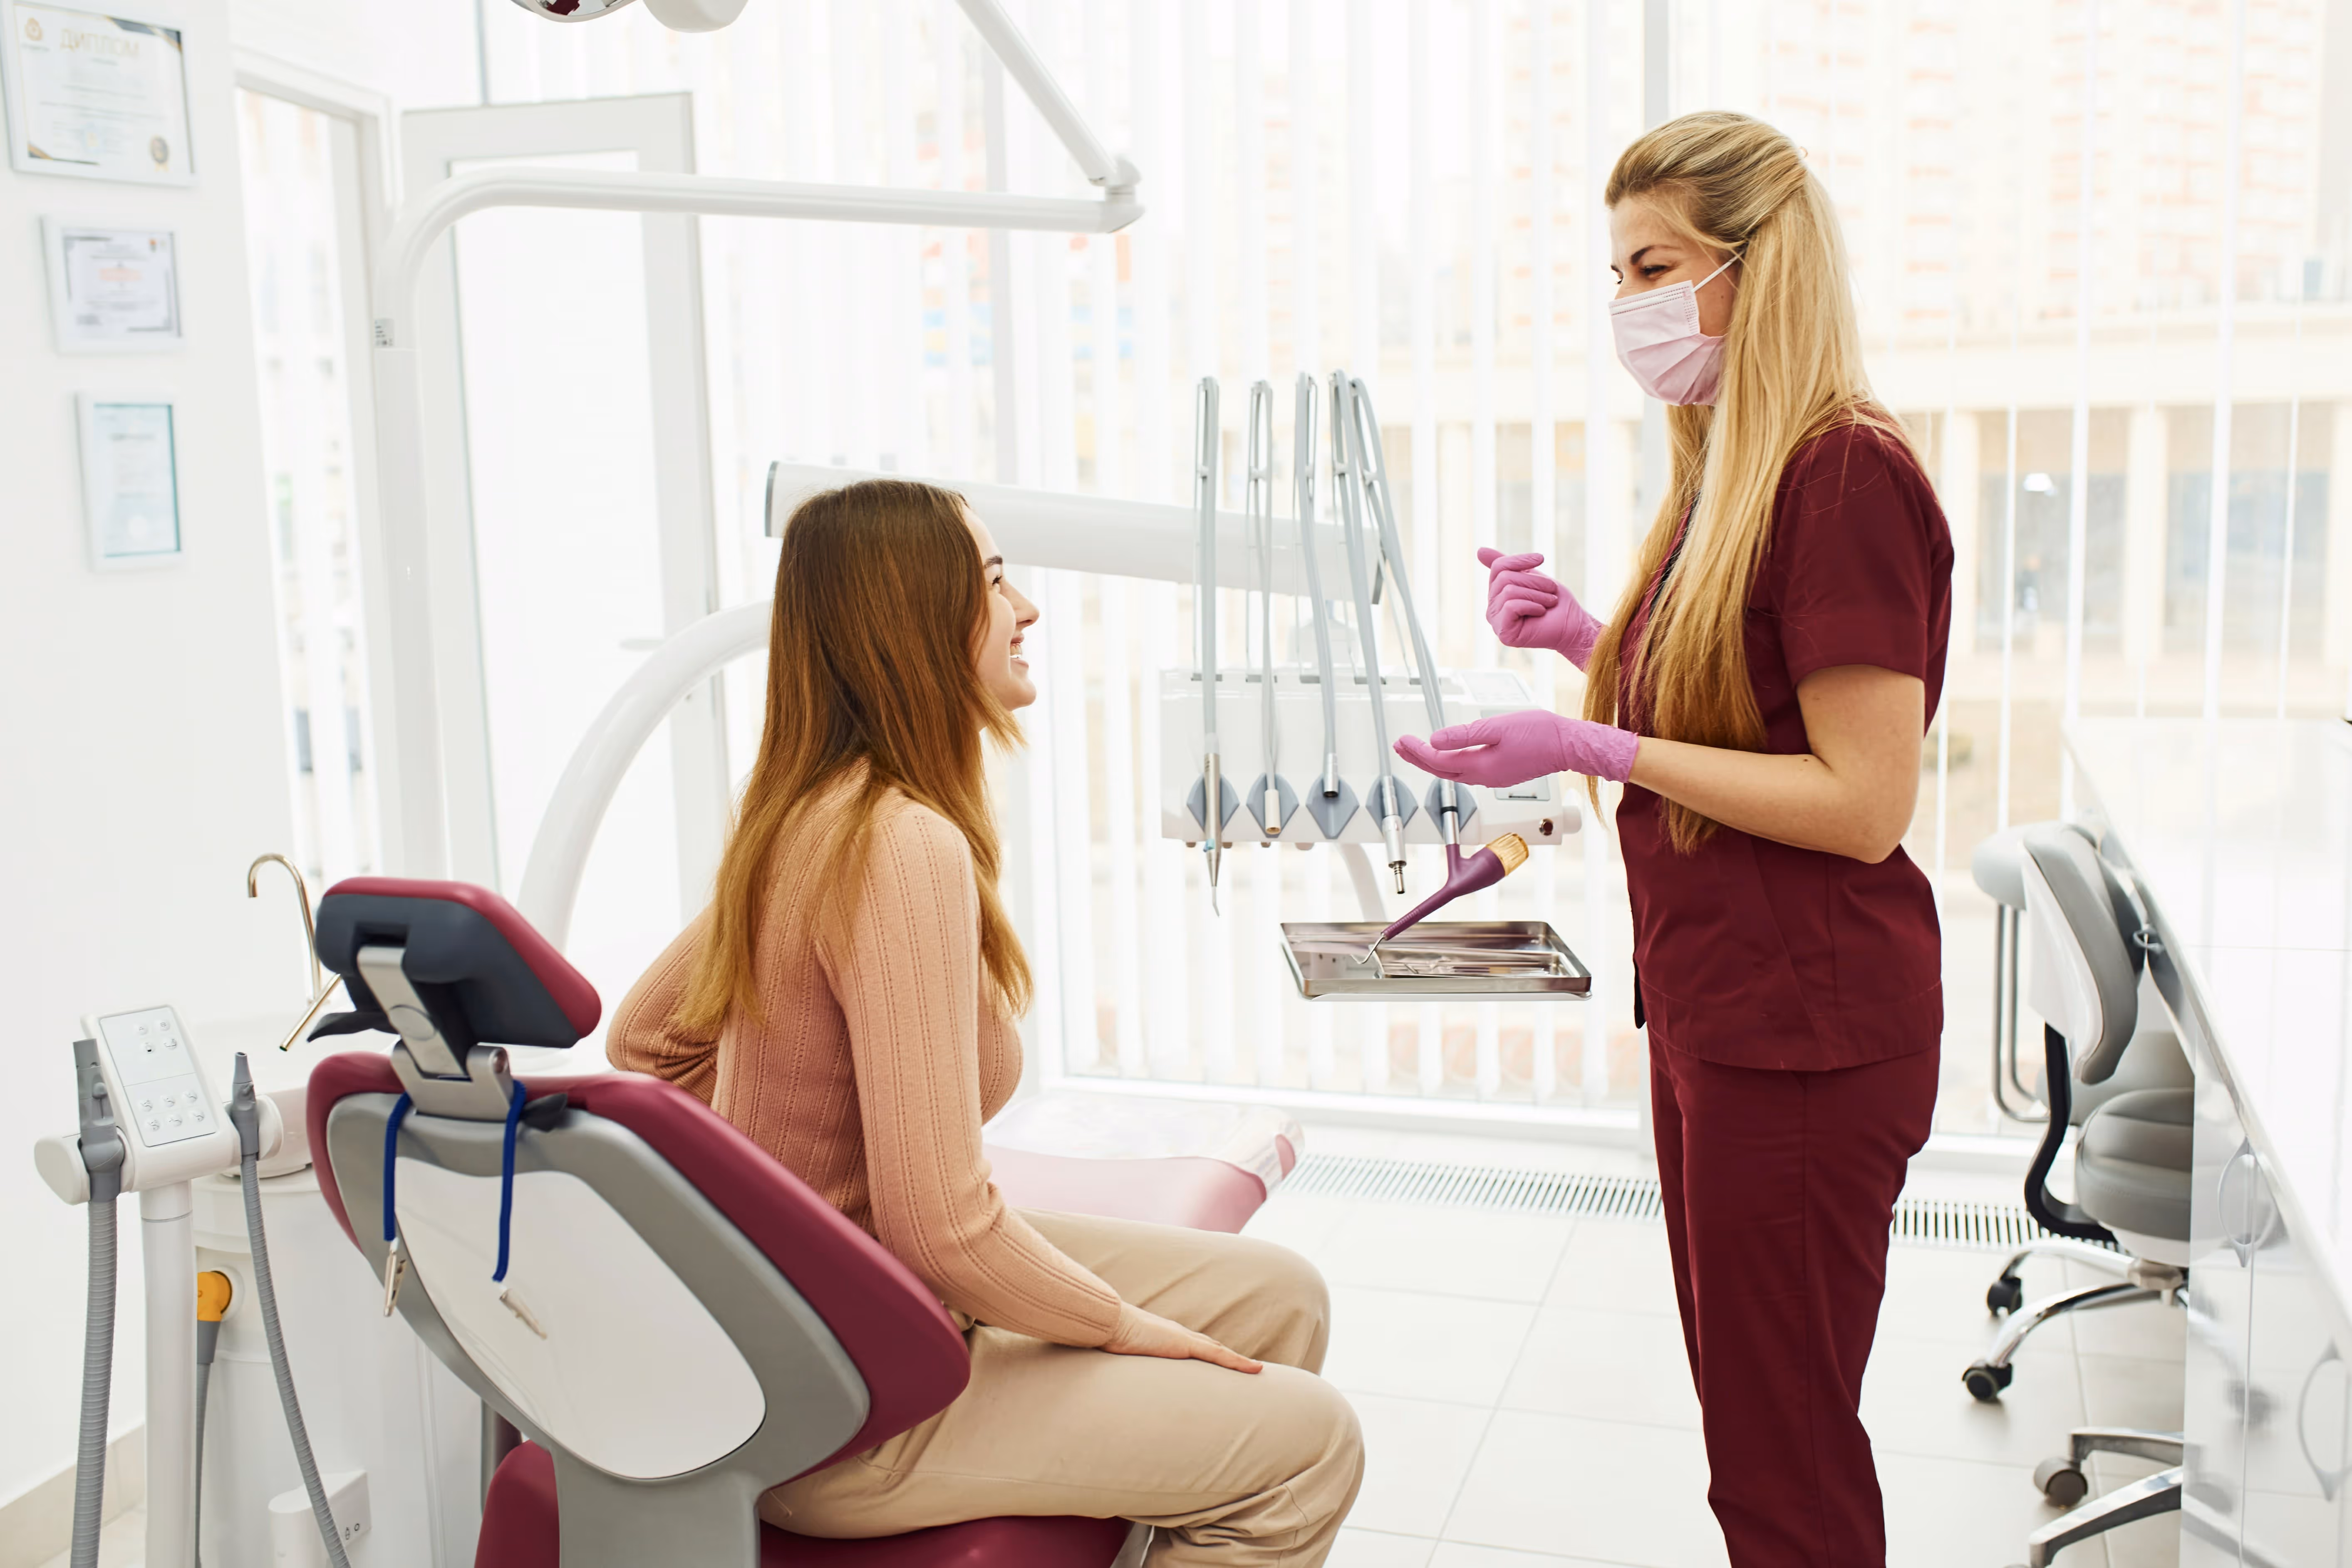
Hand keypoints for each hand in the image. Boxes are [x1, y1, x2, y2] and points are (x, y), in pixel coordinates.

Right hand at [1101, 1301, 1263, 1374]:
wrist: (1109, 1323)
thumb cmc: (1109, 1338)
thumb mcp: (1121, 1353)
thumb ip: (1127, 1361)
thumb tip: (1119, 1378)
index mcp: (1165, 1336)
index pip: (1193, 1346)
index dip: (1209, 1353)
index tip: (1220, 1362)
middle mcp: (1178, 1335)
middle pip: (1211, 1346)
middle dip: (1228, 1357)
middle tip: (1246, 1368)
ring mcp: (1184, 1339)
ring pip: (1219, 1351)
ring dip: (1237, 1361)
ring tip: (1257, 1371)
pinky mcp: (1186, 1345)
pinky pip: (1218, 1355)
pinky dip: (1238, 1362)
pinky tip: (1255, 1369)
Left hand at [1395, 709, 1639, 787]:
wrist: (1568, 745)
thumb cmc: (1540, 734)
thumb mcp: (1497, 728)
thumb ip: (1464, 736)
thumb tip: (1435, 742)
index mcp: (1481, 767)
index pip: (1439, 762)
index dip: (1417, 751)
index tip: (1402, 740)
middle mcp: (1485, 778)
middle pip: (1442, 771)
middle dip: (1418, 759)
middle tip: (1400, 747)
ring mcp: (1494, 778)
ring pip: (1454, 773)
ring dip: (1432, 762)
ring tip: (1416, 750)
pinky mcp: (1502, 774)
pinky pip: (1468, 772)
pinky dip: (1451, 764)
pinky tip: (1448, 756)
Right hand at [1480, 547, 1603, 670]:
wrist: (1573, 626)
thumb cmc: (1555, 602)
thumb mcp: (1531, 577)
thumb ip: (1507, 566)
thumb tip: (1479, 550)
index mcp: (1497, 594)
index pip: (1498, 567)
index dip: (1520, 560)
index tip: (1541, 558)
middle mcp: (1492, 608)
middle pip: (1503, 578)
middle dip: (1533, 580)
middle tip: (1551, 589)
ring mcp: (1496, 622)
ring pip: (1509, 591)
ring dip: (1537, 594)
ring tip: (1550, 601)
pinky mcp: (1504, 633)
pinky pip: (1511, 606)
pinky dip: (1531, 605)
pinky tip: (1541, 612)